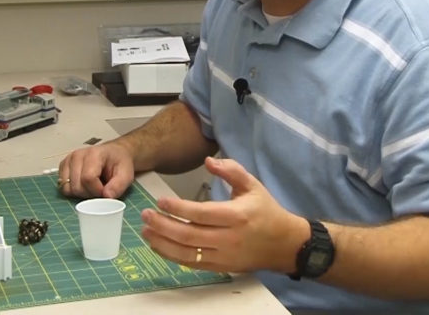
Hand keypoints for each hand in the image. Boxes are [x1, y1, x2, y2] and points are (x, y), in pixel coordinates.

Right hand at [57, 141, 134, 198]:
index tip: (106, 191)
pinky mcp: (63, 167)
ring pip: (67, 188)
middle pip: (76, 186)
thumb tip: (107, 196)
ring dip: (81, 193)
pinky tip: (84, 185)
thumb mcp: (126, 174)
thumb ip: (119, 186)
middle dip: (89, 193)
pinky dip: (74, 190)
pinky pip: (63, 187)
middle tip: (100, 188)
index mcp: (94, 153)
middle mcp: (77, 155)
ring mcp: (68, 160)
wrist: (115, 153)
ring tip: (92, 186)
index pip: (88, 178)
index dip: (97, 190)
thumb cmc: (119, 162)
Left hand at [140, 156, 308, 273]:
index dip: (178, 208)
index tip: (160, 201)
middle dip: (163, 225)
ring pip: (187, 253)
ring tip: (146, 231)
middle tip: (145, 215)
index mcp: (237, 215)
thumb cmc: (266, 211)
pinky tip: (159, 245)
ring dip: (163, 243)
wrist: (283, 244)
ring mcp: (224, 256)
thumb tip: (208, 161)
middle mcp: (229, 238)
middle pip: (189, 235)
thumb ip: (231, 170)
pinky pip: (192, 263)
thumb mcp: (253, 185)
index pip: (201, 214)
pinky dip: (173, 256)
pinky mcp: (221, 267)